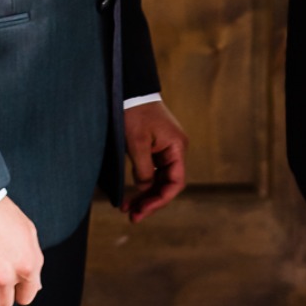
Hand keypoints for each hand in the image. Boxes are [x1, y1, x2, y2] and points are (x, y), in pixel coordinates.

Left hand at [122, 100, 187, 222]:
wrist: (131, 90)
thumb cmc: (135, 113)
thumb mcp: (137, 144)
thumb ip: (144, 171)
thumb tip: (145, 190)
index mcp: (177, 147)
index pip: (175, 183)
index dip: (160, 200)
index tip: (142, 211)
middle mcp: (176, 148)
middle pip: (167, 183)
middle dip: (151, 201)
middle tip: (132, 216)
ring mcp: (167, 147)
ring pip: (160, 179)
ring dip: (146, 194)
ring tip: (128, 208)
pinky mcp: (157, 146)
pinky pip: (154, 170)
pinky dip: (144, 182)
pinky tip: (132, 193)